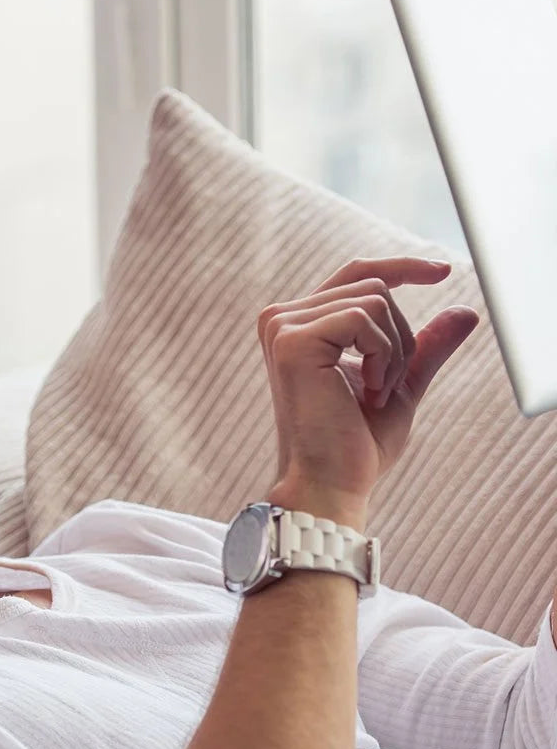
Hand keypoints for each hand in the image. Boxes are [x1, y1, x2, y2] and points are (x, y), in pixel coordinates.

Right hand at [257, 256, 479, 503]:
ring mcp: (283, 328)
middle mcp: (281, 320)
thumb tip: (465, 311)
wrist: (330, 481)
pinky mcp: (293, 340)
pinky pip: (366, 317)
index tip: (443, 272)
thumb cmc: (355, 443)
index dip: (400, 267)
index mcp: (298, 327)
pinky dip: (382, 355)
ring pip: (375, 299)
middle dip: (400, 337)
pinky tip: (367, 390)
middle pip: (373, 285)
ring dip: (394, 350)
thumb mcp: (399, 384)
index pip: (354, 275)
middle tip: (386, 388)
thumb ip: (424, 348)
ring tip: (375, 394)